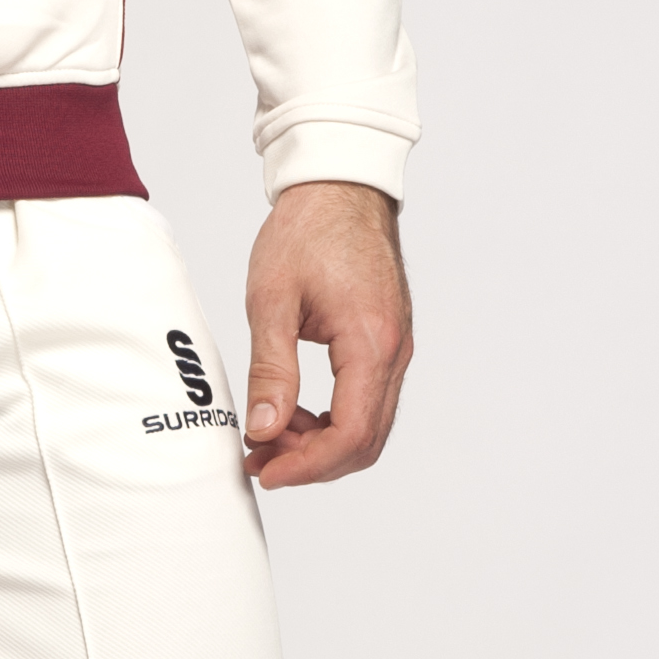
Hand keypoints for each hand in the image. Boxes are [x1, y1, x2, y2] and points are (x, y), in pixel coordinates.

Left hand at [241, 182, 412, 489]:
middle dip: (313, 462)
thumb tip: (264, 430)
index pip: (351, 434)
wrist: (340, 187)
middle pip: (366, 442)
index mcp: (370, 343)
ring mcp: (397, 349)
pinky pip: (369, 401)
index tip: (267, 471)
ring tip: (269, 435)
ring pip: (370, 426)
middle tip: (261, 459)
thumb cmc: (307, 231)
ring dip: (322, 444)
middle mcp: (394, 352)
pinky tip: (293, 411)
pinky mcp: (388, 343)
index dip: (308, 466)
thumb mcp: (272, 301)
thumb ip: (271, 371)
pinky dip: (333, 420)